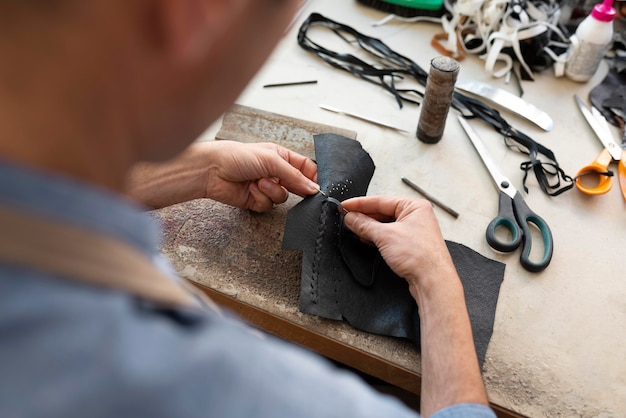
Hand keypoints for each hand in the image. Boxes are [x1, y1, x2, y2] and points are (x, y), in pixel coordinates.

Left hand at [126, 140, 318, 210]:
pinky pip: (268, 205)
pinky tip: (250, 190)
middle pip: (296, 185)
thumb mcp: (271, 160)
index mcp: (281, 157)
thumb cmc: (237, 156)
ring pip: (282, 198)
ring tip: (259, 182)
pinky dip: (260, 198)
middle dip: (293, 187)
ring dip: (271, 191)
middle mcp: (275, 172)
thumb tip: (313, 188)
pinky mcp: (256, 200)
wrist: (212, 171)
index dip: (313, 178)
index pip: (305, 168)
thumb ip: (295, 176)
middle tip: (289, 185)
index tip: (316, 187)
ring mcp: (266, 187)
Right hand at [343, 196, 489, 415]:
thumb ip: (365, 226)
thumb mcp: (386, 238)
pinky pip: (389, 241)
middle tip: (343, 219)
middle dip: (364, 217)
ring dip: (370, 230)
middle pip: (383, 214)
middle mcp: (419, 221)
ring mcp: (416, 238)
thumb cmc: (422, 263)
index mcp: (416, 209)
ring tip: (351, 232)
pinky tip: (366, 245)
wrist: (438, 290)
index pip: (381, 201)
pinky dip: (376, 241)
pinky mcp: (413, 254)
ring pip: (386, 229)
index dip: (360, 204)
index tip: (342, 207)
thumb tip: (350, 219)